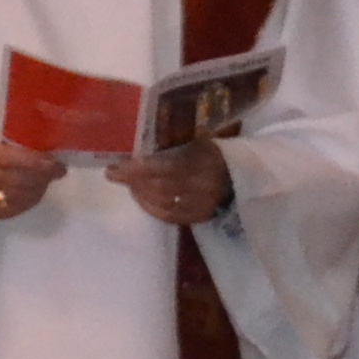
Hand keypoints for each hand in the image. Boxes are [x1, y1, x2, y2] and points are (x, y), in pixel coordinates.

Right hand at [0, 132, 59, 220]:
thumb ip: (5, 141)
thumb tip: (36, 147)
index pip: (11, 161)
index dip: (37, 164)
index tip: (57, 164)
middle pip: (18, 180)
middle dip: (42, 176)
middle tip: (56, 171)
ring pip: (18, 197)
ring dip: (39, 189)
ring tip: (45, 180)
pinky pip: (14, 209)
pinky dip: (29, 201)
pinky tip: (34, 192)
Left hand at [106, 136, 232, 225]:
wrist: (244, 176)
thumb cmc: (216, 153)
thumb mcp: (198, 141)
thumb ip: (173, 143)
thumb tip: (138, 145)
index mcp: (202, 162)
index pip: (162, 169)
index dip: (135, 170)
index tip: (114, 169)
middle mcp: (202, 187)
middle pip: (159, 189)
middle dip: (134, 183)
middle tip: (118, 175)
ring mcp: (203, 205)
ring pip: (162, 204)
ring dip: (141, 195)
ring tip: (131, 185)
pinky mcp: (202, 217)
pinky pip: (171, 217)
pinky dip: (152, 208)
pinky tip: (144, 199)